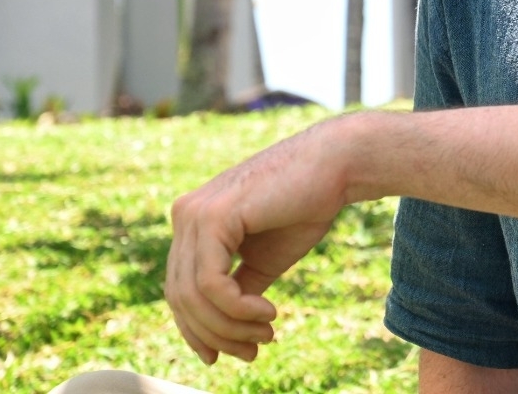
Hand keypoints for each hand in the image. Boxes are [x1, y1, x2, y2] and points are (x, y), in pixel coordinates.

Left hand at [164, 118, 354, 364]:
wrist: (337, 164)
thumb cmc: (306, 205)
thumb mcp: (264, 258)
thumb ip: (237, 287)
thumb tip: (220, 331)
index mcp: (193, 221)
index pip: (180, 288)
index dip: (199, 330)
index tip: (231, 354)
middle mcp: (185, 214)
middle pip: (180, 297)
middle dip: (216, 334)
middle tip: (254, 350)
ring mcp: (194, 213)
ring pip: (193, 296)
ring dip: (230, 326)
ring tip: (266, 333)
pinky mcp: (213, 217)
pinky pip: (211, 285)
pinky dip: (237, 309)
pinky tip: (268, 312)